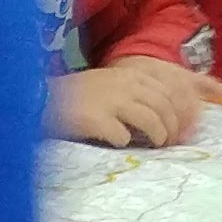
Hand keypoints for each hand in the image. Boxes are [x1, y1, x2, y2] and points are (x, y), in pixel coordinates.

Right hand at [46, 58, 202, 146]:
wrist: (44, 99)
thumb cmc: (78, 97)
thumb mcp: (111, 84)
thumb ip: (135, 93)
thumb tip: (163, 115)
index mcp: (130, 75)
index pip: (167, 91)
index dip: (177, 112)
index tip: (176, 129)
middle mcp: (124, 84)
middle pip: (163, 106)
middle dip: (171, 127)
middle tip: (168, 142)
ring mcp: (111, 101)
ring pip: (150, 120)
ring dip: (158, 135)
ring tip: (156, 146)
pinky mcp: (96, 120)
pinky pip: (122, 135)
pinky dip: (124, 142)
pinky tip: (119, 144)